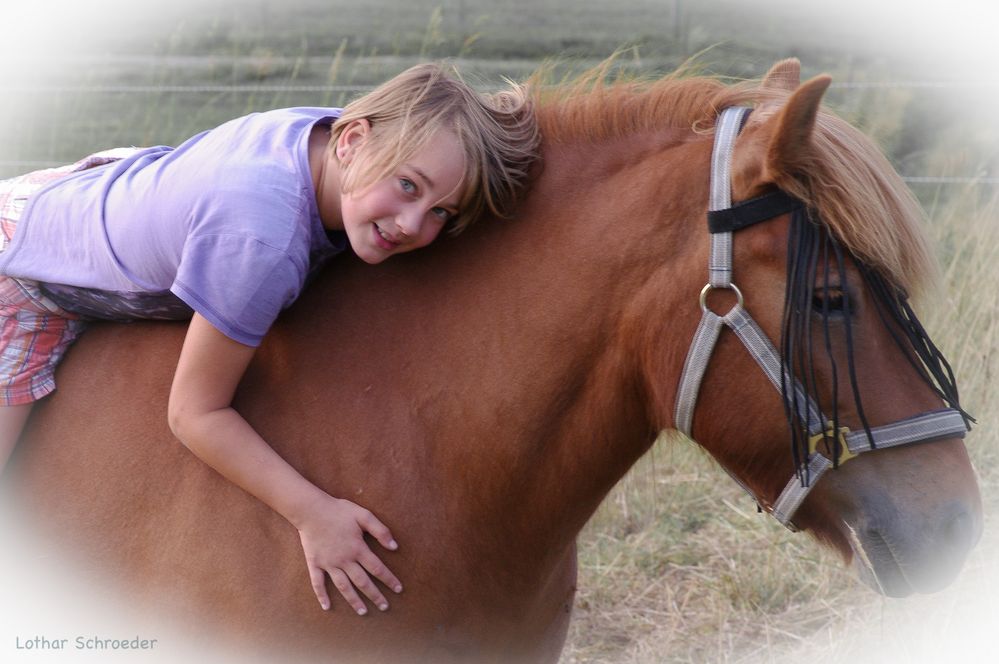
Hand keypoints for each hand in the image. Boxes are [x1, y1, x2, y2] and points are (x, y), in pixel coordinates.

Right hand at [297, 496, 402, 614]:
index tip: (398, 589)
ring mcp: (329, 564)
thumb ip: (380, 530)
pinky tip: (326, 606)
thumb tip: (395, 546)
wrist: (311, 510)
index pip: (377, 568)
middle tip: (385, 607)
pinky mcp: (315, 564)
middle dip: (375, 595)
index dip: (389, 579)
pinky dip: (322, 595)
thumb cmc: (339, 511)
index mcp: (357, 549)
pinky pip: (318, 583)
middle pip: (362, 582)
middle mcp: (344, 560)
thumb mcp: (363, 515)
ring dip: (354, 600)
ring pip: (343, 586)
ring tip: (363, 612)